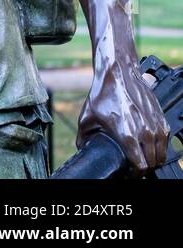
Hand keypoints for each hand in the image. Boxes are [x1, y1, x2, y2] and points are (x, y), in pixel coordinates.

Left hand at [80, 58, 169, 173]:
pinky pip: (165, 139)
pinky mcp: (161, 118)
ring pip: (162, 152)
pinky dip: (160, 145)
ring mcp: (155, 125)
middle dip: (145, 167)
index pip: (140, 166)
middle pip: (153, 162)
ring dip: (155, 158)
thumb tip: (82, 147)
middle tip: (137, 166)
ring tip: (145, 158)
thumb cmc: (103, 94)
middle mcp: (145, 132)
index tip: (130, 172)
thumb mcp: (87, 117)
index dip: (136, 173)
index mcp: (127, 135)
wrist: (118, 74)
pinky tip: (151, 145)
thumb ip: (84, 137)